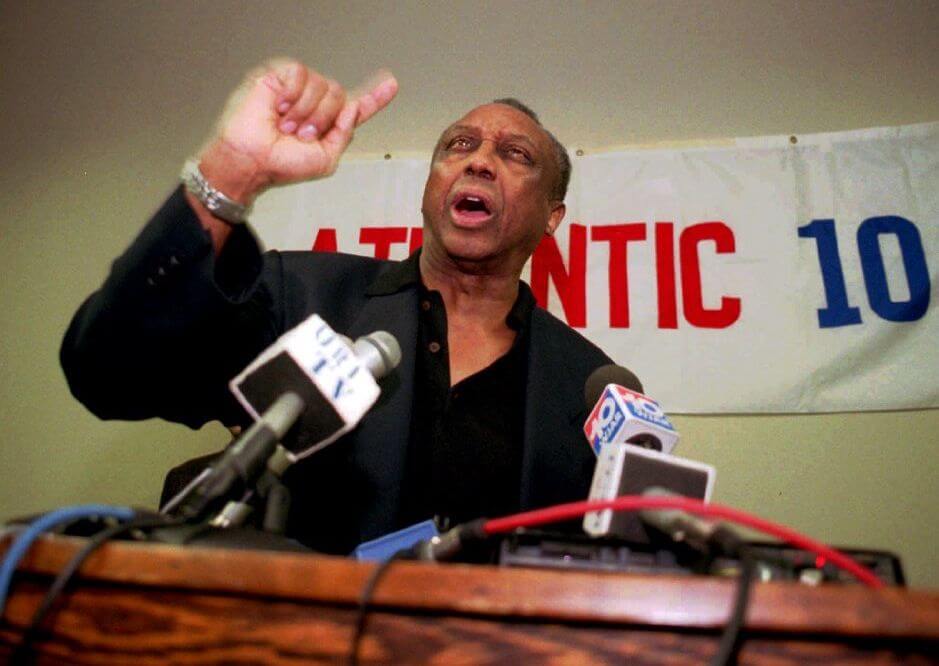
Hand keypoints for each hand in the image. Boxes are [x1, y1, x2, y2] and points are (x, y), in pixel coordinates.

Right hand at [198, 59, 397, 203]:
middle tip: (302, 135)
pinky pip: (300, 73)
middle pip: (340, 95)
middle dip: (323, 118)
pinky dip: (292, 95)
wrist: (253, 161)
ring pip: (322, 84)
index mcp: (329, 124)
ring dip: (305, 111)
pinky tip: (279, 108)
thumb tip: (352, 107)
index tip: (392, 85)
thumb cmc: (283, 166)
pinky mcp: (280, 79)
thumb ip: (344, 134)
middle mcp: (316, 105)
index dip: (375, 98)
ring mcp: (298, 91)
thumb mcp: (325, 160)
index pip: (357, 108)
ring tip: (287, 127)